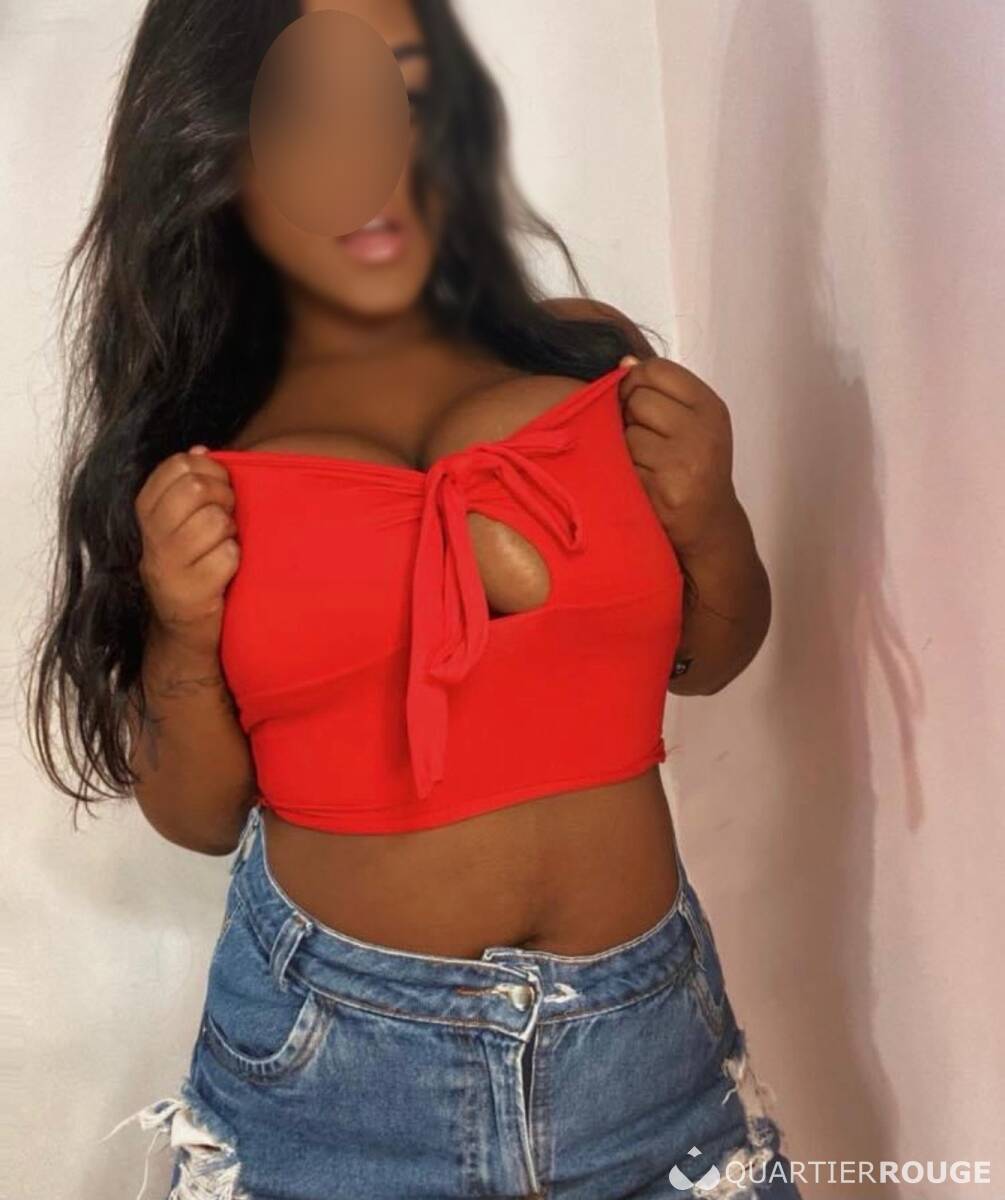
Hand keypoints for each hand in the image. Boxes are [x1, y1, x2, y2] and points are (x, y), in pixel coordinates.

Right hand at [134, 447, 239, 656]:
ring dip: (231, 533)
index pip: (178, 465)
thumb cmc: (191, 565)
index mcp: (147, 511)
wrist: (182, 628)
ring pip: (216, 522)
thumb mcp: (180, 523)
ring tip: (224, 545)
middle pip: (197, 489)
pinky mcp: (191, 592)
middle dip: (224, 497)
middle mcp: (152, 537)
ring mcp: (169, 566)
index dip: (209, 470)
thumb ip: (188, 485)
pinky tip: (225, 570)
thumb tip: (200, 449)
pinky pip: (228, 557)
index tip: (217, 488)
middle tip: (228, 516)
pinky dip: (234, 561)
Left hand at [618, 355, 741, 557]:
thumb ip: (663, 392)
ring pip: (626, 433)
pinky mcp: (659, 491)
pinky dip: (625, 472)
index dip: (636, 381)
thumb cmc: (696, 466)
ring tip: (646, 462)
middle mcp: (701, 432)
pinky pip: (622, 465)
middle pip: (637, 398)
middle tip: (645, 437)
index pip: (657, 370)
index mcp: (710, 408)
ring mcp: (681, 463)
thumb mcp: (695, 423)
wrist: (710, 525)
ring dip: (626, 447)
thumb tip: (624, 362)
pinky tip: (642, 481)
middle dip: (631, 415)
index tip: (637, 399)